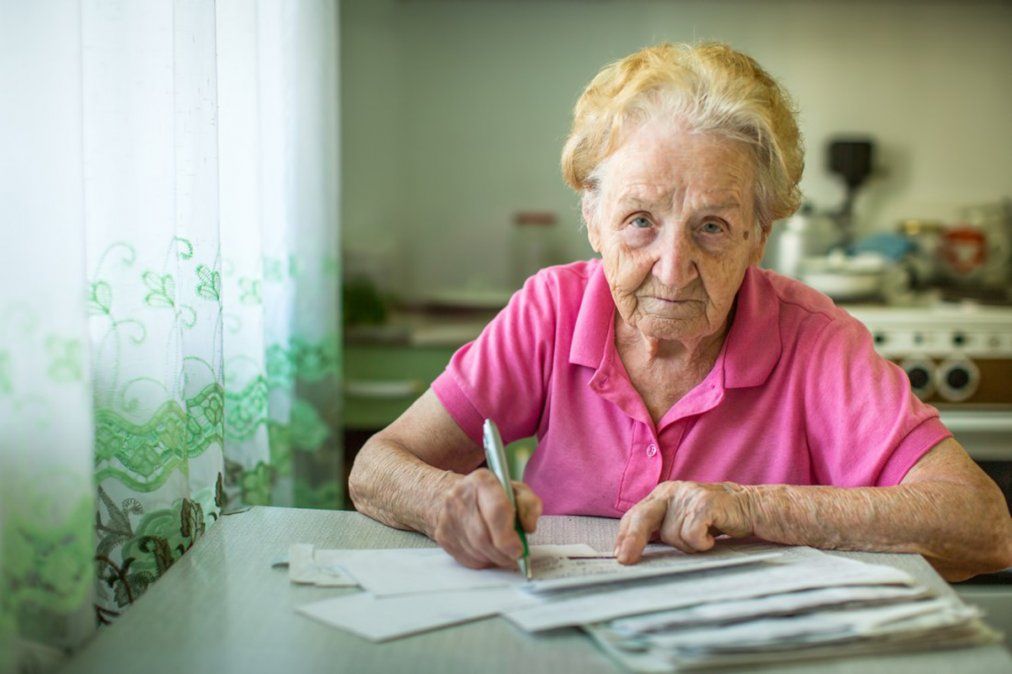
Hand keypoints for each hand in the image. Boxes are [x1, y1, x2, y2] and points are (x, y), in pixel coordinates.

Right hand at [432, 469, 541, 569]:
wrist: (450, 494)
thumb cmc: (490, 495)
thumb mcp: (514, 490)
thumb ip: (529, 505)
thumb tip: (528, 527)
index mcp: (482, 481)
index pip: (496, 511)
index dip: (509, 536)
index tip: (519, 550)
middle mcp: (460, 497)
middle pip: (484, 537)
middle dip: (503, 553)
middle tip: (515, 556)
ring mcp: (448, 517)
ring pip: (476, 551)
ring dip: (494, 558)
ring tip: (504, 554)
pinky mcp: (442, 536)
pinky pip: (467, 558)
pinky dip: (483, 560)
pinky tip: (489, 553)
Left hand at [614, 481, 753, 563]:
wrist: (750, 508)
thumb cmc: (713, 519)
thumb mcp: (682, 520)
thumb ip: (660, 528)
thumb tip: (630, 551)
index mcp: (661, 494)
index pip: (635, 514)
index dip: (625, 535)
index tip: (618, 555)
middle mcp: (671, 492)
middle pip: (643, 518)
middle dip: (632, 541)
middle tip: (625, 561)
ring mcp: (687, 496)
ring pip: (672, 535)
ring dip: (688, 545)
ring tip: (703, 537)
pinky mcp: (704, 504)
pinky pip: (692, 535)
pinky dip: (702, 543)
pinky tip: (713, 536)